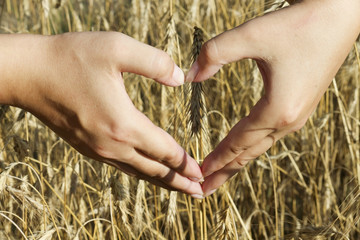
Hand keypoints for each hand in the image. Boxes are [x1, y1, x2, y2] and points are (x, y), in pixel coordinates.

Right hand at [0, 32, 202, 196]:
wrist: (28, 73)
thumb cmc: (71, 57)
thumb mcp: (117, 48)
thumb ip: (154, 62)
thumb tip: (180, 78)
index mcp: (124, 124)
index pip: (165, 151)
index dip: (186, 162)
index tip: (202, 174)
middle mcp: (112, 144)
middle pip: (154, 170)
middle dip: (179, 181)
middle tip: (199, 192)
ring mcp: (97, 149)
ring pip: (138, 172)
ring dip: (161, 181)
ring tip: (178, 188)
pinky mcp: (86, 146)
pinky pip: (121, 165)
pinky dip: (140, 172)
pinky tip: (145, 170)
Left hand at [186, 0, 359, 195]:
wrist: (340, 13)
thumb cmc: (298, 24)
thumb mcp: (251, 34)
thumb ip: (214, 54)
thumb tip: (189, 76)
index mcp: (277, 109)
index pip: (236, 144)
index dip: (215, 161)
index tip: (197, 177)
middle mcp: (289, 120)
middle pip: (248, 155)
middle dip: (223, 173)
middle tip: (202, 191)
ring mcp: (297, 115)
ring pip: (259, 147)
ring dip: (237, 162)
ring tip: (219, 175)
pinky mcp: (300, 106)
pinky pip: (270, 136)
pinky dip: (251, 147)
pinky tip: (244, 148)